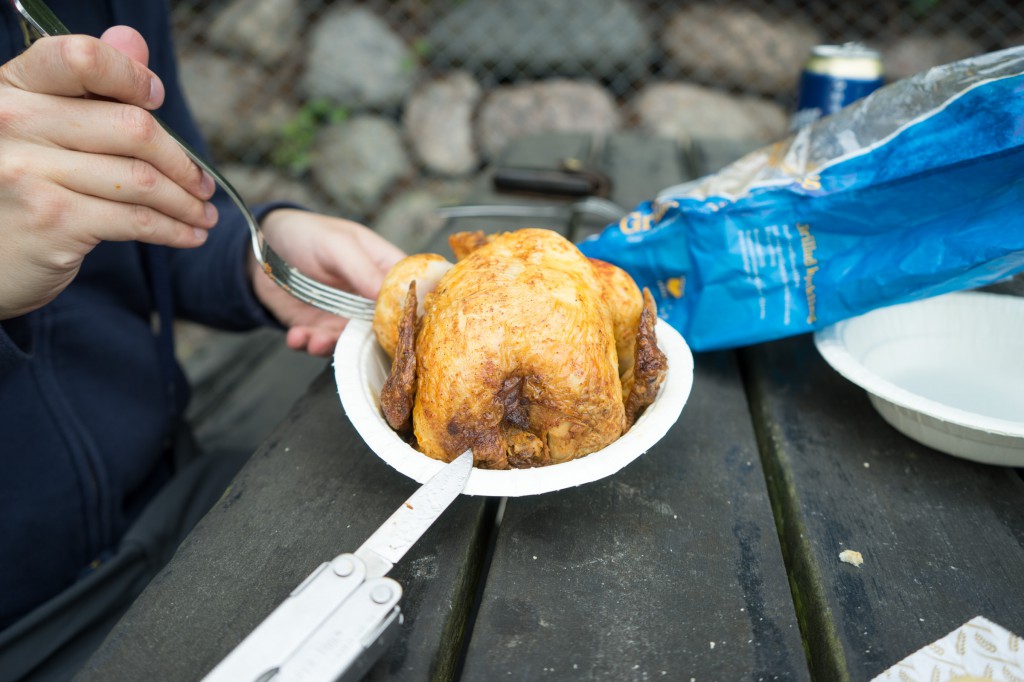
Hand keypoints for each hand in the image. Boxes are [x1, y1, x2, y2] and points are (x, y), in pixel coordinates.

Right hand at [0, 27, 216, 319]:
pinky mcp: (53, 220)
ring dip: (186, 202)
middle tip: (203, 183)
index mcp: (12, 87)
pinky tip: (189, 235)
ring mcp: (29, 172)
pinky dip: (174, 229)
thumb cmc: (22, 186)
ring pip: (142, 179)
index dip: (131, 76)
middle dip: (182, 161)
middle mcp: (13, 122)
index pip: (81, 59)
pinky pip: (137, 220)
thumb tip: (132, 39)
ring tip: (203, 213)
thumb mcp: (42, 127)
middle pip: (132, 127)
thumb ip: (87, 84)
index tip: (158, 100)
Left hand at [250, 209, 404, 355]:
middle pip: (387, 329)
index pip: (412, 294)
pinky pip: (321, 345)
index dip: (414, 313)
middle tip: (356, 346)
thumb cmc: (308, 234)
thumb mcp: (337, 244)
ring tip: (316, 341)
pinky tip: (297, 336)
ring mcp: (346, 316)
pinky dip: (309, 345)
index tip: (406, 331)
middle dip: (371, 342)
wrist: (261, 250)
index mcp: (385, 270)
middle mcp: (370, 299)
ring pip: (353, 343)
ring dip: (333, 346)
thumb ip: (362, 269)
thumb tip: (392, 297)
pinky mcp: (320, 329)